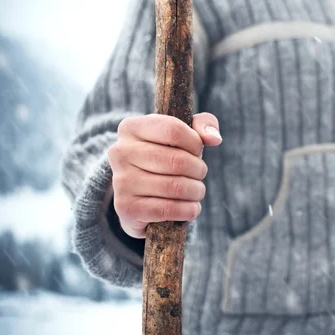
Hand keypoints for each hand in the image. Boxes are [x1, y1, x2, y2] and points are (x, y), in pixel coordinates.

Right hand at [108, 113, 221, 237]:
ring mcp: (121, 181)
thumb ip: (203, 125)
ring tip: (196, 191)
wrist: (139, 197)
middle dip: (199, 170)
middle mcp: (120, 152)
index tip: (196, 151)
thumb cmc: (167, 157)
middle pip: (178, 161)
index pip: (173, 130)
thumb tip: (214, 138)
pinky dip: (189, 210)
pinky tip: (190, 207)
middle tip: (199, 174)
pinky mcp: (126, 208)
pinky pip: (169, 209)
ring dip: (196, 191)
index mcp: (131, 127)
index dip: (195, 143)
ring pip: (176, 187)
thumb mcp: (183, 134)